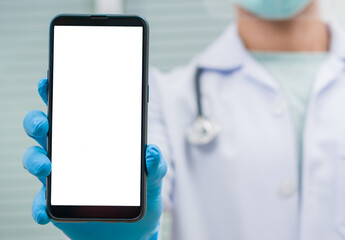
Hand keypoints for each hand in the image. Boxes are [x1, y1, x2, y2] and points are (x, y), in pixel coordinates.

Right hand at [22, 78, 166, 239]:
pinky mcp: (56, 202)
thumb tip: (151, 151)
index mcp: (94, 138)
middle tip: (45, 124)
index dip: (59, 93)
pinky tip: (44, 211)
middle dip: (39, 121)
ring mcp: (62, 176)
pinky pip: (40, 201)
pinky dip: (38, 205)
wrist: (132, 230)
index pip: (74, 110)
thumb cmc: (141, 195)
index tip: (51, 80)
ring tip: (46, 167)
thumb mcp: (153, 177)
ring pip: (36, 159)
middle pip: (46, 129)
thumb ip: (155, 164)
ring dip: (35, 159)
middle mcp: (73, 152)